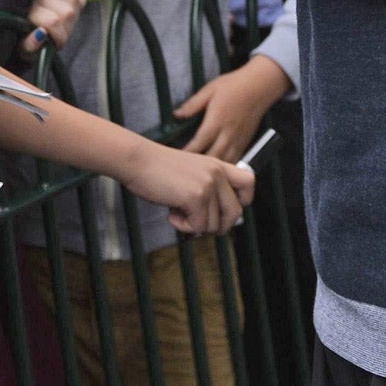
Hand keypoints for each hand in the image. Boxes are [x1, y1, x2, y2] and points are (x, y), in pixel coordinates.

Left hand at [20, 0, 84, 56]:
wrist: (18, 17)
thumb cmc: (24, 37)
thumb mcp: (24, 47)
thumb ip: (31, 44)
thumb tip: (42, 33)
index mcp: (27, 10)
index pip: (52, 22)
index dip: (60, 38)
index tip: (56, 44)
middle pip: (67, 13)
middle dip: (67, 28)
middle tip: (59, 33)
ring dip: (72, 13)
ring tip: (62, 20)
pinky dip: (77, 0)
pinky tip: (67, 7)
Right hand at [117, 139, 253, 234]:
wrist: (136, 159)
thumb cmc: (156, 169)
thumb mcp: (190, 173)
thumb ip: (207, 189)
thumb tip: (218, 223)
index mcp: (217, 165)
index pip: (249, 183)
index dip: (243, 201)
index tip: (224, 209)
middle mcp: (217, 173)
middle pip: (235, 213)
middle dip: (218, 226)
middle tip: (197, 223)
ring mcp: (208, 184)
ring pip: (214, 225)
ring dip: (194, 225)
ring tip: (176, 210)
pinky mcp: (196, 196)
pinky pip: (198, 226)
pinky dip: (183, 226)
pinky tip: (171, 213)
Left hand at [176, 56, 290, 160]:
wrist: (259, 86)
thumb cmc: (233, 86)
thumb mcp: (209, 90)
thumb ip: (193, 104)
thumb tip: (177, 114)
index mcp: (217, 120)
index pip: (199, 142)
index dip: (187, 153)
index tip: (176, 158)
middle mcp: (228, 133)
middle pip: (213, 157)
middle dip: (199, 166)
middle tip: (185, 170)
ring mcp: (238, 140)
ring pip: (226, 162)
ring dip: (213, 169)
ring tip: (200, 174)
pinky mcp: (246, 142)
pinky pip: (236, 160)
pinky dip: (226, 167)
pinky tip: (218, 170)